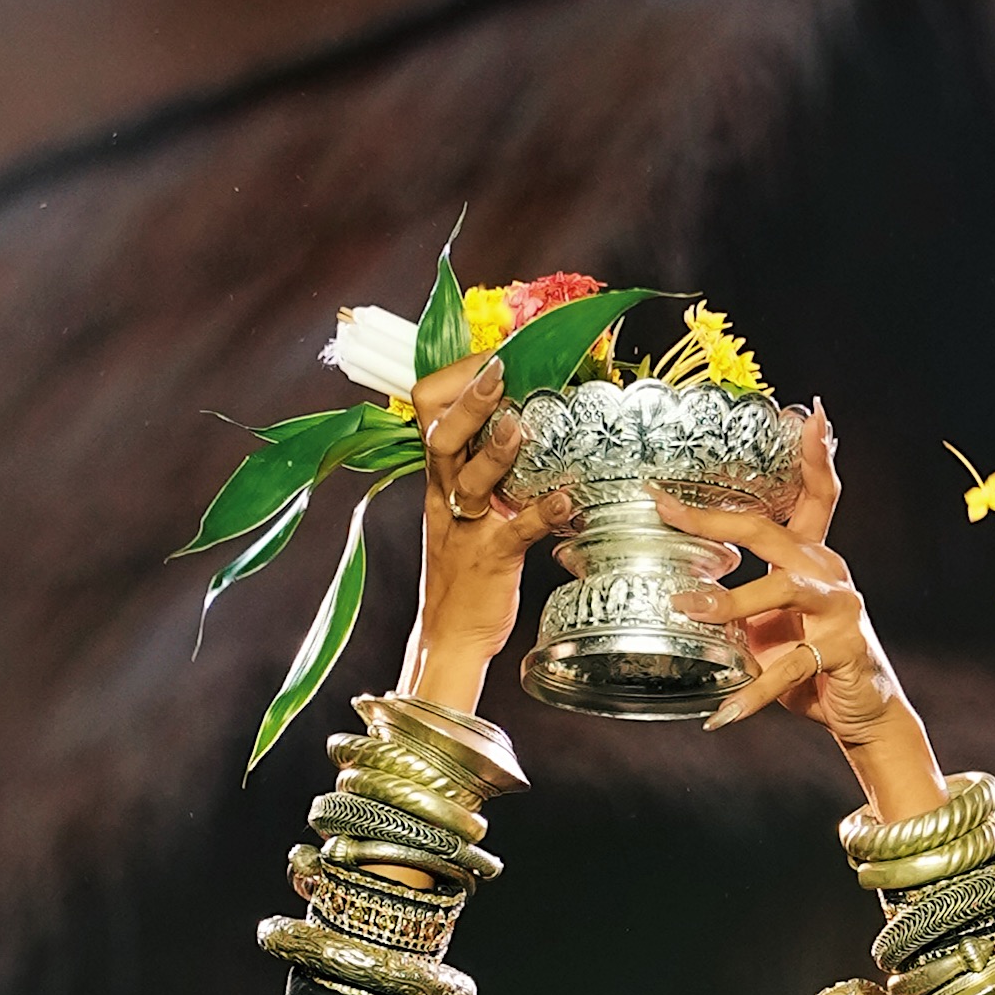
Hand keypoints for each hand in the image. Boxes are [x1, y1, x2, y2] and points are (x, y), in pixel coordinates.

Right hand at [401, 355, 558, 712]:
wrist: (451, 635)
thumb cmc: (465, 569)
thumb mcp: (463, 507)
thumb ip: (480, 463)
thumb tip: (518, 414)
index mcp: (439, 476)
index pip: (428, 411)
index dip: (455, 379)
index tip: (489, 358)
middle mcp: (447, 495)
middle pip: (440, 436)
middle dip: (469, 401)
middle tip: (498, 373)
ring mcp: (467, 527)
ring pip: (470, 480)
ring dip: (495, 451)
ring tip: (521, 427)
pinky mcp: (492, 560)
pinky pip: (516, 531)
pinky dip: (542, 514)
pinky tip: (566, 500)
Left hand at [658, 413, 944, 819]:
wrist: (864, 716)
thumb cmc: (810, 669)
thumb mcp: (768, 630)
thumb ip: (736, 608)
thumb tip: (676, 602)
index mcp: (812, 556)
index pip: (814, 493)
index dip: (810, 453)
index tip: (805, 412)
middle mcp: (828, 571)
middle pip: (770, 530)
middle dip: (714, 517)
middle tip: (667, 507)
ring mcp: (841, 607)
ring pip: (780, 591)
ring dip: (728, 601)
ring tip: (685, 610)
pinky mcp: (844, 649)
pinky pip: (789, 666)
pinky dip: (752, 692)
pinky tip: (723, 713)